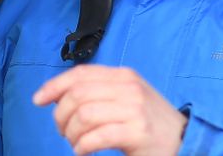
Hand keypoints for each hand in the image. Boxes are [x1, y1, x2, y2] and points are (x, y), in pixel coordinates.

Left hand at [32, 65, 187, 154]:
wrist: (184, 140)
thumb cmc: (149, 121)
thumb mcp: (127, 97)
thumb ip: (99, 91)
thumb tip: (58, 94)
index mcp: (124, 75)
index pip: (80, 74)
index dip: (54, 86)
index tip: (38, 99)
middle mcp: (129, 87)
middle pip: (77, 95)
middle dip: (61, 116)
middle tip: (64, 132)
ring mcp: (135, 109)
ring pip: (84, 115)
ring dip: (72, 134)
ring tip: (76, 144)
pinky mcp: (138, 131)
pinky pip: (97, 137)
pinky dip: (83, 147)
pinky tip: (84, 152)